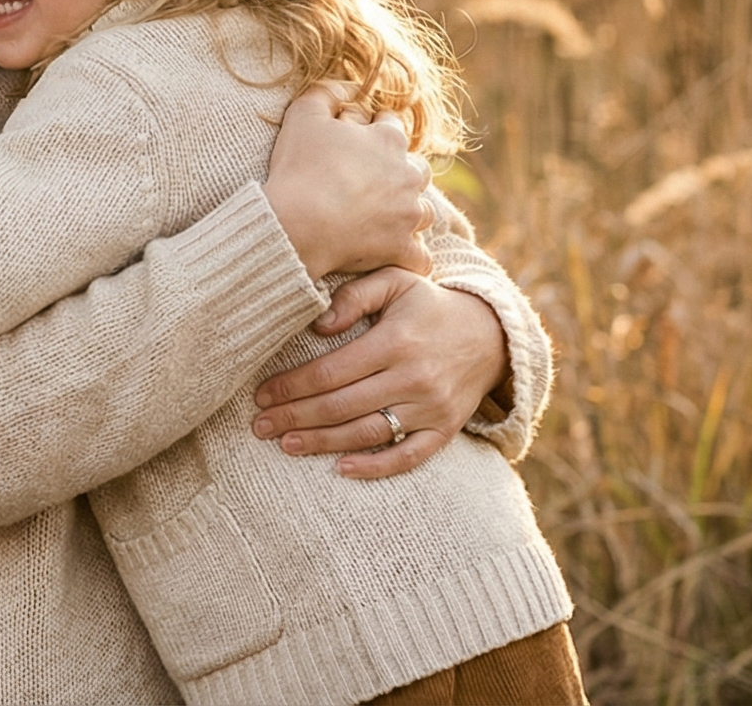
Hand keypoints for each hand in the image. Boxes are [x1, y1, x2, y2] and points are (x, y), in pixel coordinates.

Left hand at [249, 266, 510, 478]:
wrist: (493, 334)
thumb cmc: (429, 305)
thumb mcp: (396, 281)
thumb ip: (354, 296)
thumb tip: (317, 325)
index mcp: (395, 341)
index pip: (331, 371)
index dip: (292, 386)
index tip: (261, 395)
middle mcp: (413, 378)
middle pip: (342, 406)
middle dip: (295, 417)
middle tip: (259, 426)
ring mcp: (431, 408)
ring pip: (368, 433)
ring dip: (322, 443)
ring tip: (285, 445)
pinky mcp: (445, 430)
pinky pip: (408, 456)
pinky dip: (375, 467)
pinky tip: (341, 470)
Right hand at [261, 85, 434, 279]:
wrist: (299, 223)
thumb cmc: (300, 167)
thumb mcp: (304, 113)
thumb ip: (328, 91)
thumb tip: (349, 85)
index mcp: (389, 139)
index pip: (392, 126)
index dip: (372, 131)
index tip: (354, 143)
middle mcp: (409, 175)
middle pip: (416, 168)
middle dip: (400, 171)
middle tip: (370, 182)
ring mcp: (410, 214)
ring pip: (425, 211)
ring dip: (409, 213)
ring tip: (383, 219)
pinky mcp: (403, 248)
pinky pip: (420, 257)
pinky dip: (411, 256)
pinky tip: (396, 255)